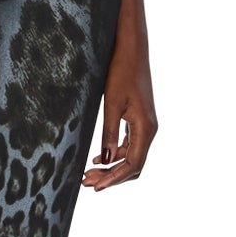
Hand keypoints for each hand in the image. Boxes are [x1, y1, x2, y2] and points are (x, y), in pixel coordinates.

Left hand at [81, 36, 155, 190]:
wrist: (132, 49)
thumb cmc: (121, 72)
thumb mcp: (111, 103)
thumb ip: (109, 133)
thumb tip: (106, 160)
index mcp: (146, 128)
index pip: (132, 165)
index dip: (114, 179)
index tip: (95, 187)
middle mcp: (149, 130)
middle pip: (133, 165)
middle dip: (111, 177)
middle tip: (86, 183)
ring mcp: (145, 125)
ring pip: (131, 157)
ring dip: (111, 167)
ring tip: (89, 173)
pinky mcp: (139, 120)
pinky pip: (130, 145)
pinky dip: (115, 155)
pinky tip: (99, 158)